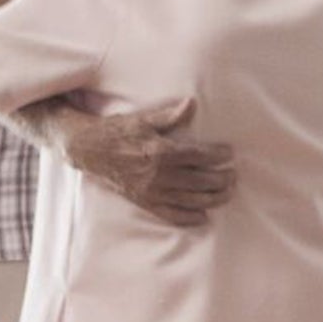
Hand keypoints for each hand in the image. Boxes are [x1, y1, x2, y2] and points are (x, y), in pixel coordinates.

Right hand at [58, 99, 234, 226]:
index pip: (200, 156)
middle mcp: (158, 174)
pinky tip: (203, 216)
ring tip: (227, 193)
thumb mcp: (143, 119)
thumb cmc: (117, 131)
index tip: (231, 153)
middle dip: (222, 179)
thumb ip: (169, 115)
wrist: (88, 150)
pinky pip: (170, 215)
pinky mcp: (144, 202)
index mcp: (161, 152)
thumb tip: (191, 104)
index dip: (219, 155)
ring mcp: (151, 191)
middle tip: (234, 176)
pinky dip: (188, 217)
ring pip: (191, 200)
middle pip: (201, 180)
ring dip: (213, 199)